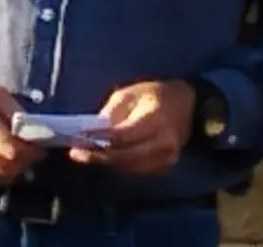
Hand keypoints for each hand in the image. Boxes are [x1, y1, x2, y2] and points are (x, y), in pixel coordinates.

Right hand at [0, 79, 44, 183]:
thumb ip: (14, 110)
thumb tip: (35, 129)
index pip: (15, 150)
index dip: (32, 152)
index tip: (39, 146)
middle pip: (10, 166)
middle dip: (25, 161)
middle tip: (30, 152)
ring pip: (1, 175)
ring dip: (14, 168)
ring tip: (16, 155)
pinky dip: (0, 171)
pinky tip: (1, 158)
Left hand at [70, 80, 193, 174]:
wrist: (186, 103)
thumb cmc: (153, 94)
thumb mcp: (129, 93)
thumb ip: (112, 111)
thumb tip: (95, 130)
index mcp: (156, 119)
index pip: (124, 134)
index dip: (100, 138)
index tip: (78, 137)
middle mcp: (165, 142)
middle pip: (127, 155)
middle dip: (100, 156)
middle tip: (76, 154)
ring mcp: (168, 157)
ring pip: (132, 166)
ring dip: (107, 163)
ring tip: (84, 157)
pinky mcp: (167, 164)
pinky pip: (139, 170)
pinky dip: (120, 166)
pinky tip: (103, 159)